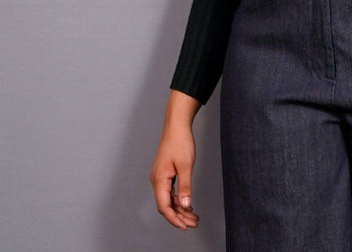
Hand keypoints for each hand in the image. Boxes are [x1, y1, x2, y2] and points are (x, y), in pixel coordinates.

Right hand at [150, 92, 200, 229]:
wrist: (177, 125)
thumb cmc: (180, 142)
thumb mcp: (186, 165)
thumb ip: (185, 186)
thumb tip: (185, 205)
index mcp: (159, 180)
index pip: (164, 206)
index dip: (174, 219)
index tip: (184, 227)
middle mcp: (157, 180)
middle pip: (166, 205)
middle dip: (179, 216)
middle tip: (194, 223)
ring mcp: (161, 177)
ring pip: (169, 199)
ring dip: (180, 209)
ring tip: (194, 217)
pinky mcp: (166, 173)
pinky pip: (171, 191)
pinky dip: (179, 199)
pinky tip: (188, 204)